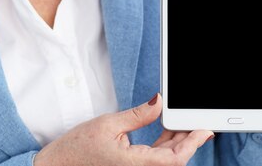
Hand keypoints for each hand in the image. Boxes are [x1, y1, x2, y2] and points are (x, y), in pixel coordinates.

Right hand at [33, 93, 213, 165]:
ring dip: (177, 141)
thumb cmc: (77, 148)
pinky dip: (164, 144)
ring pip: (165, 158)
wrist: (58, 165)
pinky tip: (168, 129)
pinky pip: (154, 158)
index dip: (192, 144)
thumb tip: (159, 102)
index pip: (174, 159)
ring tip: (184, 121)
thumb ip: (139, 115)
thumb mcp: (108, 124)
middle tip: (198, 120)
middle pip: (173, 158)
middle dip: (188, 139)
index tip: (203, 130)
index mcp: (134, 164)